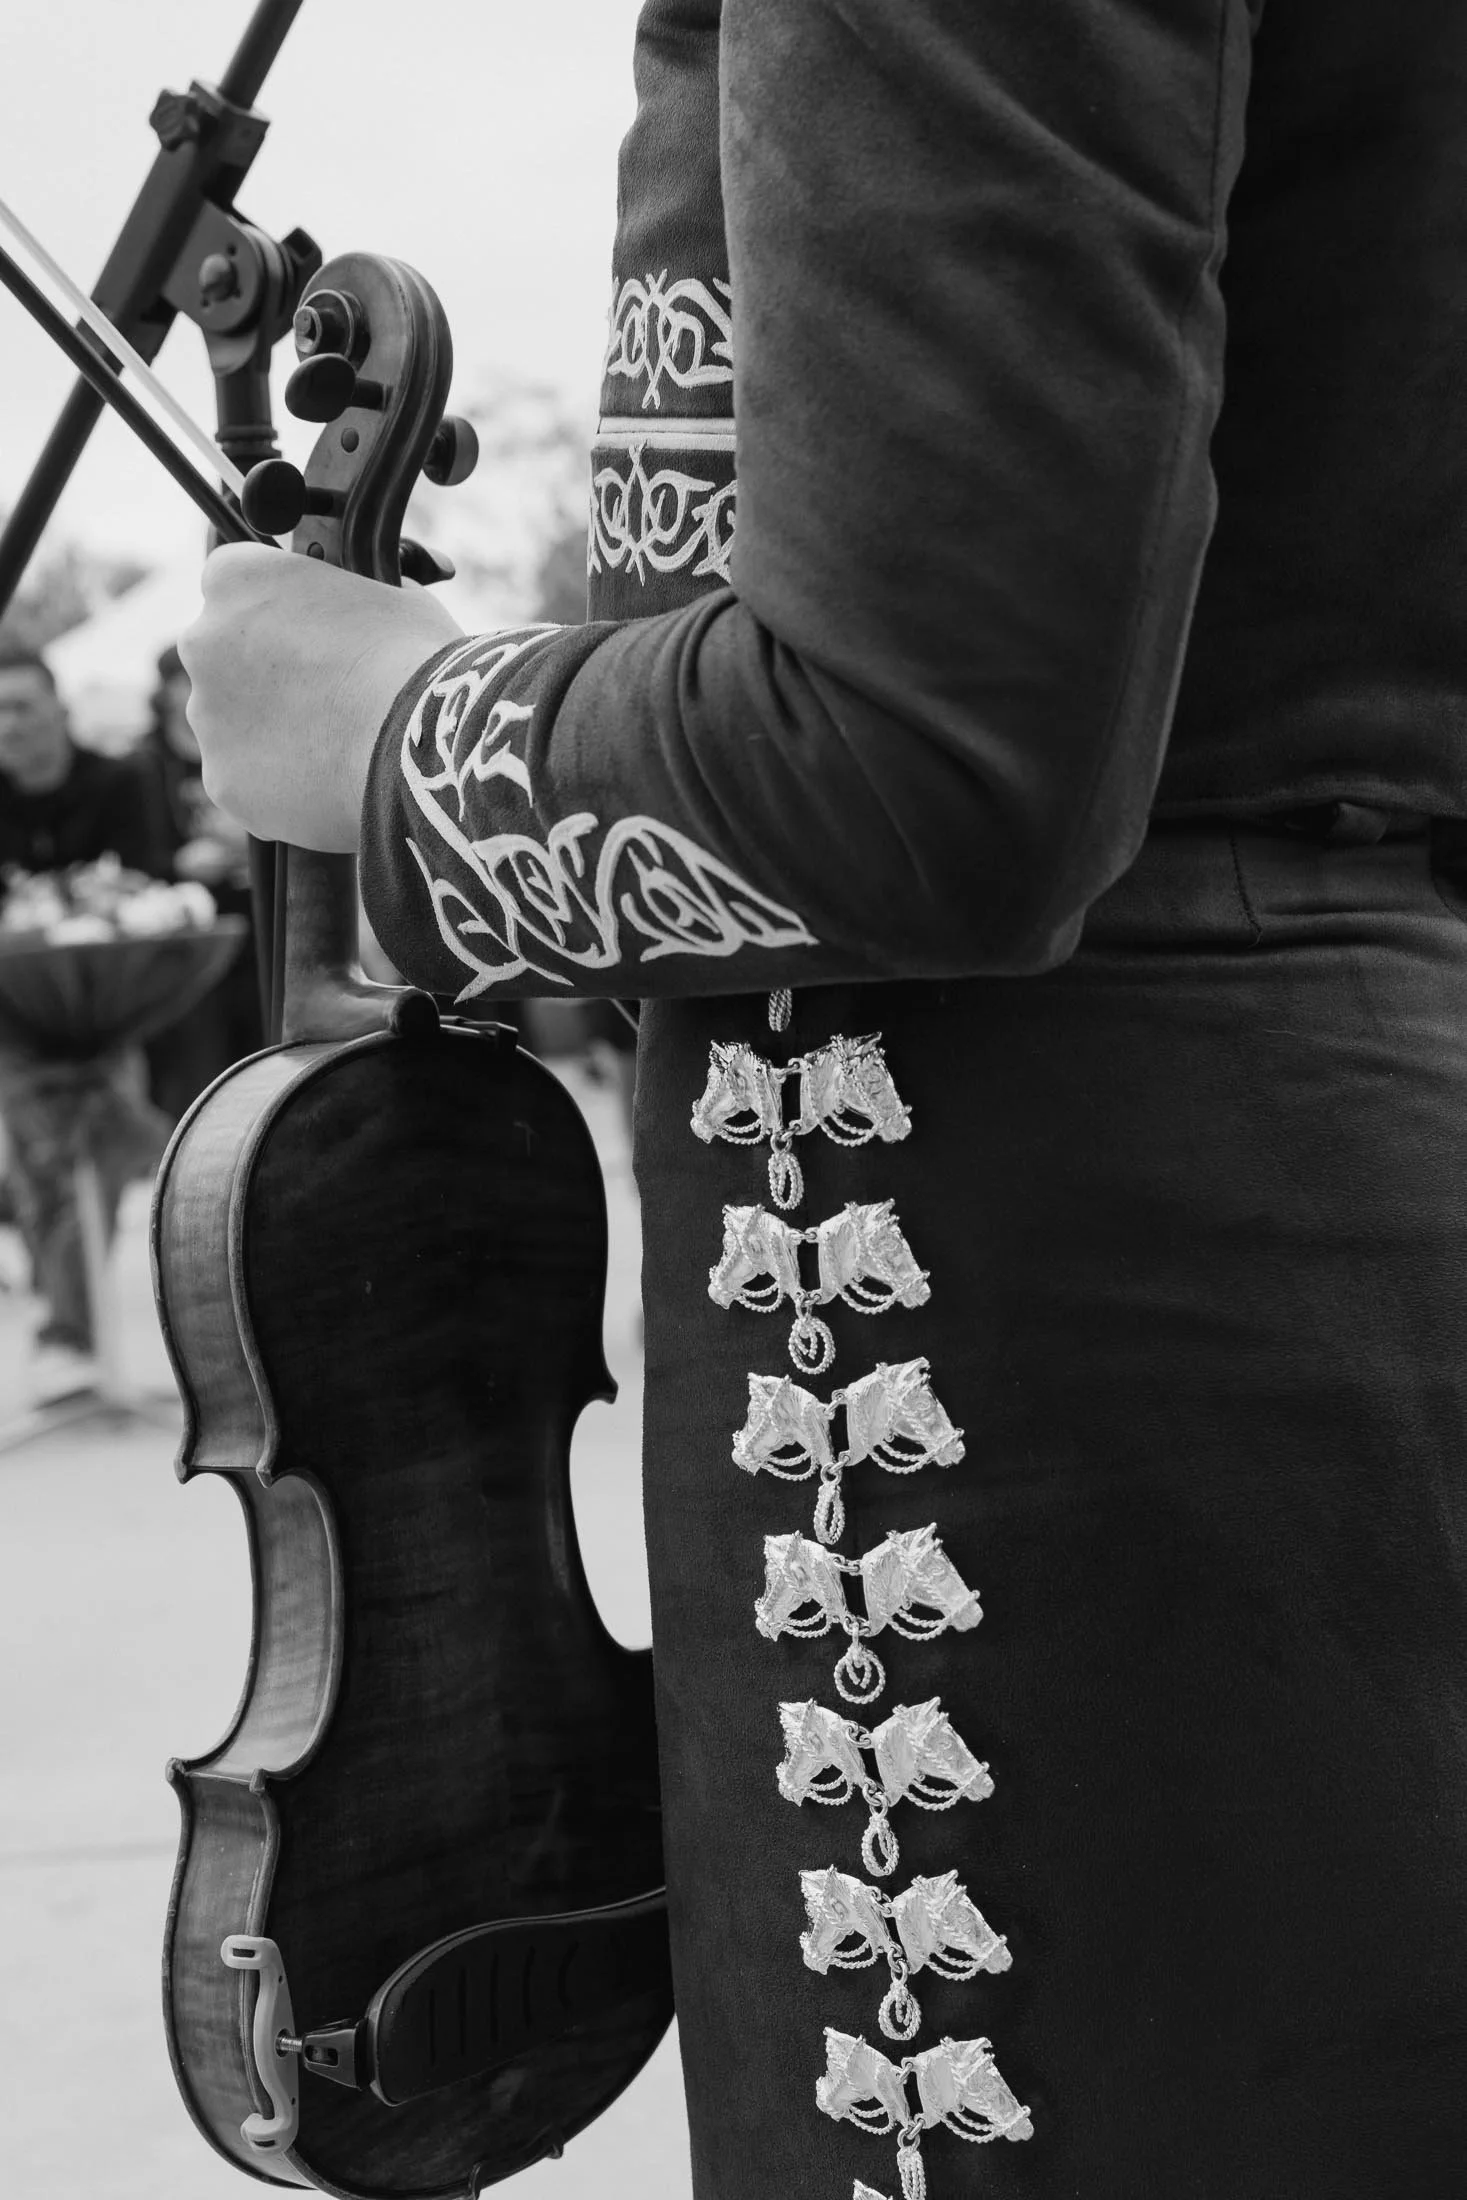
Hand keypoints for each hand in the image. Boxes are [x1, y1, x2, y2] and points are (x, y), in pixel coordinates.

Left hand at [178, 544, 462, 851]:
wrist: (417, 746)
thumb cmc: (413, 660)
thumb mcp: (389, 595)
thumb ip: (347, 594)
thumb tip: (356, 607)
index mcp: (236, 578)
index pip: (237, 580)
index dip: (277, 608)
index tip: (308, 630)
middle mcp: (203, 642)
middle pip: (224, 655)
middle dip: (265, 672)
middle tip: (325, 693)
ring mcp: (206, 717)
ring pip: (233, 722)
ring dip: (272, 730)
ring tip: (336, 745)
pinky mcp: (223, 780)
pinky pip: (248, 780)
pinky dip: (280, 784)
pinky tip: (329, 784)